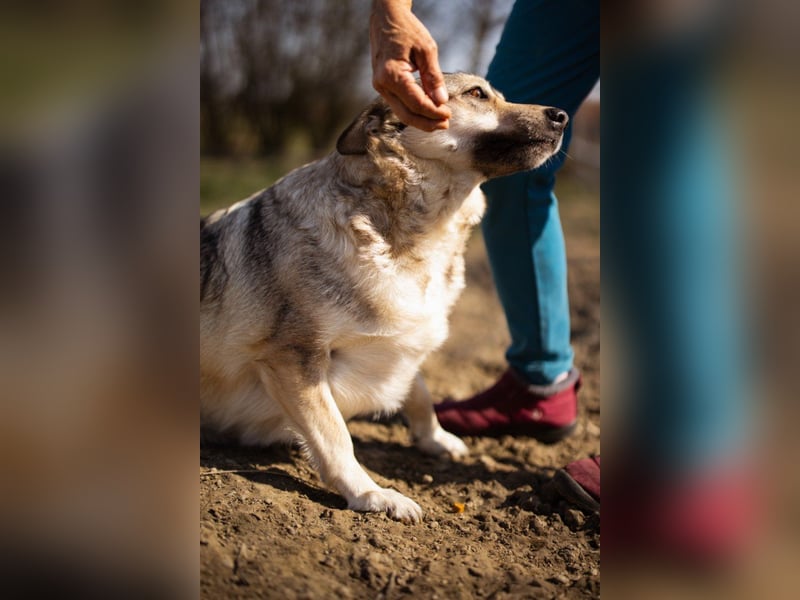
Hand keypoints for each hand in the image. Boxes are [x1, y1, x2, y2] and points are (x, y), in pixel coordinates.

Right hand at [370, 0, 450, 130]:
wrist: (386, 18)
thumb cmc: (406, 29)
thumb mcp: (426, 49)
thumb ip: (433, 76)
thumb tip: (441, 101)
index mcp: (391, 74)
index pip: (416, 102)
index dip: (433, 112)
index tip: (449, 115)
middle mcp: (382, 84)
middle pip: (406, 114)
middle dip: (427, 122)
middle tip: (445, 125)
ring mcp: (380, 87)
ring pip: (401, 112)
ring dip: (420, 120)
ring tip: (439, 123)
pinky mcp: (383, 86)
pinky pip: (399, 105)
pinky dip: (413, 111)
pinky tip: (428, 113)